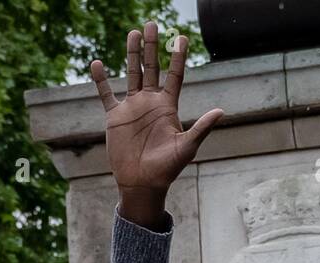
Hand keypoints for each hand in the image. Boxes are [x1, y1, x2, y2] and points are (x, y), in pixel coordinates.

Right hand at [89, 23, 223, 228]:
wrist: (143, 182)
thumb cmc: (168, 168)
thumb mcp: (187, 146)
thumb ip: (202, 127)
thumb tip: (221, 111)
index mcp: (168, 107)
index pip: (175, 76)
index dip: (177, 57)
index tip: (181, 37)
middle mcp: (151, 103)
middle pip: (152, 68)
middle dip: (153, 47)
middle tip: (152, 23)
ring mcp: (132, 108)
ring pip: (131, 74)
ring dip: (132, 54)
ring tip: (133, 33)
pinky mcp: (115, 117)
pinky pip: (106, 94)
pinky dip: (101, 80)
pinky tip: (97, 64)